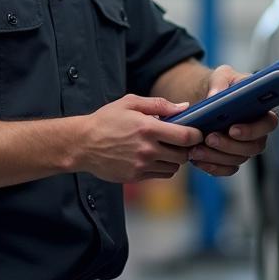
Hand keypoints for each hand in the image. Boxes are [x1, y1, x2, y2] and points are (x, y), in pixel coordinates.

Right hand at [76, 94, 202, 183]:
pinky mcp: (135, 177)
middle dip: (186, 148)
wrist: (82, 144)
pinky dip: (163, 167)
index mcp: (148, 128)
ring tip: (166, 149)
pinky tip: (155, 158)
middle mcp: (147, 149)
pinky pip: (161, 175)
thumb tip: (184, 107)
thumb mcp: (130, 103)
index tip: (196, 132)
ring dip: (175, 159)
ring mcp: (141, 165)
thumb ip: (159, 104)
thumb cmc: (106, 120)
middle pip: (183, 155)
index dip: (196, 135)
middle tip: (181, 141)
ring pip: (174, 167)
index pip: (186, 137)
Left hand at [190, 65, 278, 176]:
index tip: (233, 129)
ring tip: (196, 150)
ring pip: (237, 160)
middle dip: (230, 145)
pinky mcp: (230, 159)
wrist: (208, 100)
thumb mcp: (222, 76)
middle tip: (209, 138)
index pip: (269, 124)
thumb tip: (214, 96)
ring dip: (217, 157)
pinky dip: (212, 167)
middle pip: (253, 147)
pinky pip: (226, 169)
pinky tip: (197, 160)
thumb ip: (220, 82)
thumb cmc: (222, 85)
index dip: (253, 130)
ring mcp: (244, 148)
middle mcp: (257, 133)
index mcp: (262, 111)